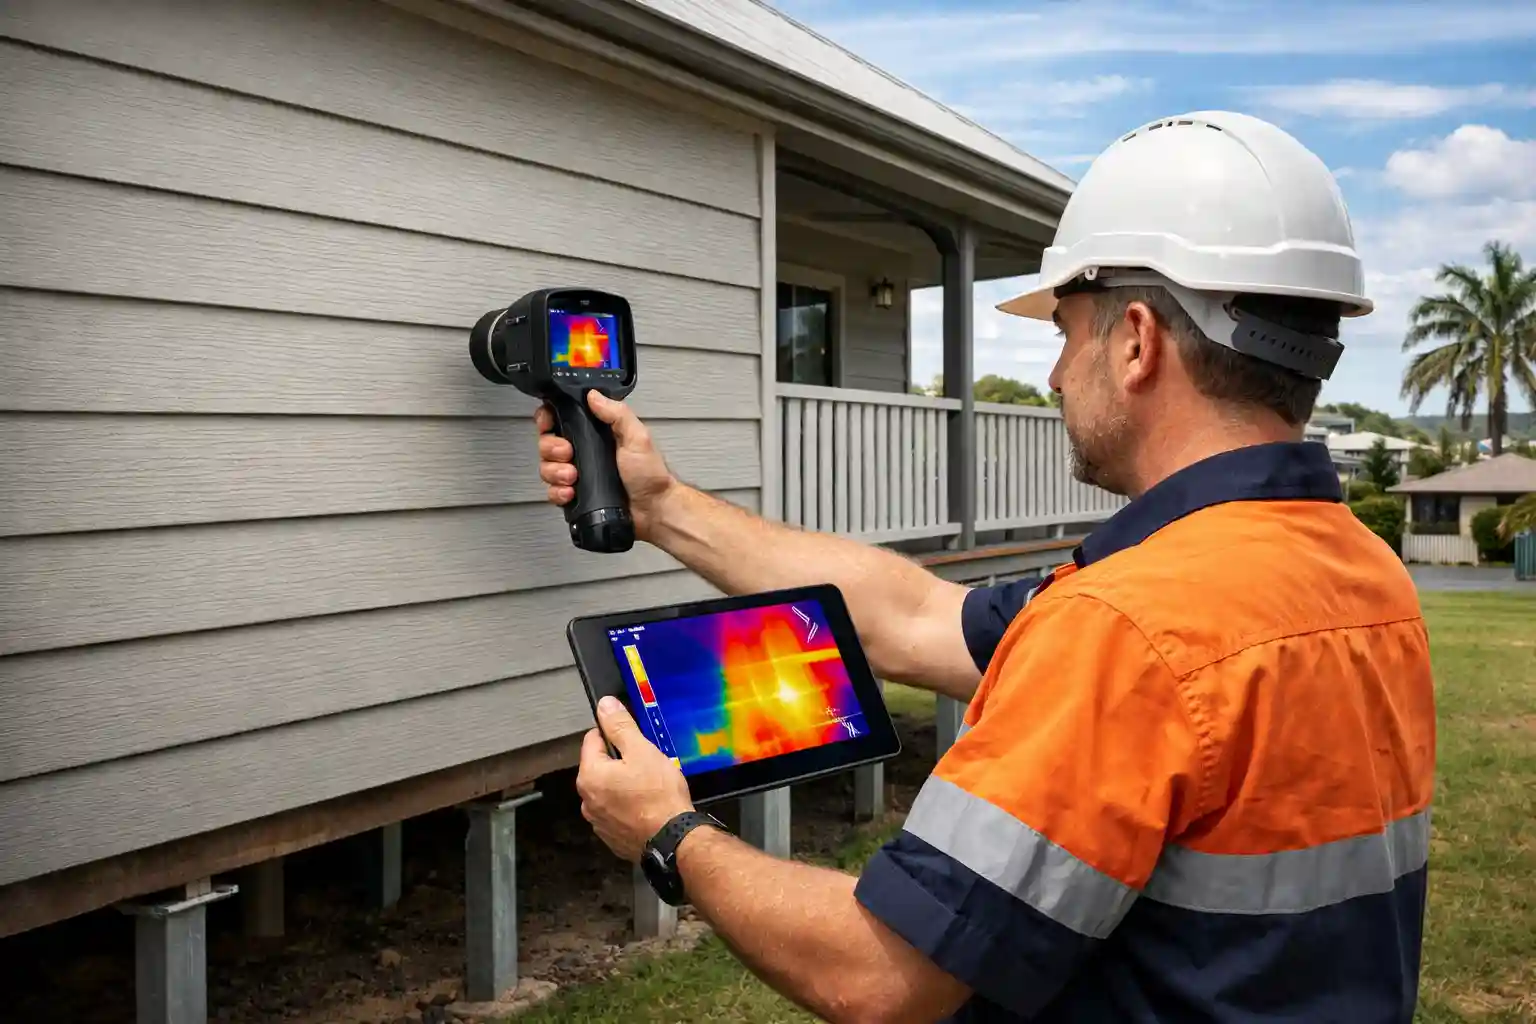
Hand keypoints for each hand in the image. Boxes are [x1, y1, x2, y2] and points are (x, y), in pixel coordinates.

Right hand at [536, 392, 677, 540]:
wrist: (653, 510)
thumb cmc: (650, 475)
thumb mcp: (637, 437)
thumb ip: (617, 413)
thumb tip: (594, 396)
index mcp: (598, 433)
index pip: (563, 420)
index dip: (550, 420)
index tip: (549, 424)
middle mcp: (585, 452)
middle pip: (549, 443)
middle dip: (552, 448)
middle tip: (567, 454)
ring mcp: (579, 474)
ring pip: (547, 468)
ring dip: (555, 471)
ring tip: (572, 476)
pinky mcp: (576, 494)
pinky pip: (553, 491)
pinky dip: (557, 492)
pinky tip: (570, 492)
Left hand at [576, 696, 695, 862]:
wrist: (674, 841)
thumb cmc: (658, 795)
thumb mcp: (642, 751)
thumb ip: (620, 726)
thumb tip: (604, 705)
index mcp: (590, 776)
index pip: (592, 740)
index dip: (614, 734)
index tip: (633, 740)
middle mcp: (587, 801)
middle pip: (600, 767)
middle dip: (620, 762)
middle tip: (647, 764)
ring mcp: (598, 822)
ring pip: (608, 791)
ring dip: (623, 786)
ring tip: (650, 788)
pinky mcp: (612, 838)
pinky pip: (617, 813)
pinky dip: (628, 807)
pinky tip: (647, 807)